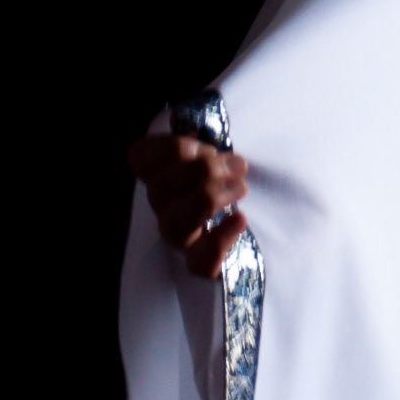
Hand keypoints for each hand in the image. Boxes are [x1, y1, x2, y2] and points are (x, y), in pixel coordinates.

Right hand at [127, 133, 249, 277]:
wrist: (259, 208)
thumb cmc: (231, 171)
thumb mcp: (217, 148)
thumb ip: (203, 143)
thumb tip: (204, 135)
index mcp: (158, 171)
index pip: (140, 157)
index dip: (175, 149)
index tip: (207, 148)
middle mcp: (161, 204)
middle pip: (160, 190)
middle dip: (203, 172)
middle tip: (238, 167)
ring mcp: (177, 234)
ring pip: (174, 225)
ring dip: (210, 199)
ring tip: (241, 188)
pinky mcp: (199, 260)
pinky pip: (198, 263)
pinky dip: (219, 242)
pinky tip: (240, 219)